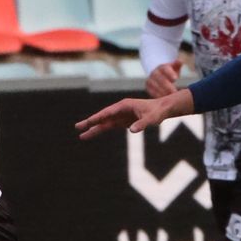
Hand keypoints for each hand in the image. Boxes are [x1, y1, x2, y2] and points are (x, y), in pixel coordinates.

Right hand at [75, 90, 190, 140]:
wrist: (163, 109)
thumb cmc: (158, 112)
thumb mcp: (152, 118)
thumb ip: (142, 124)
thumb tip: (132, 130)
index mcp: (124, 106)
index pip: (107, 113)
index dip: (97, 118)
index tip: (88, 123)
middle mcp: (120, 109)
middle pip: (102, 117)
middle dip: (90, 122)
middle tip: (77, 127)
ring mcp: (120, 115)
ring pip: (104, 123)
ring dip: (93, 129)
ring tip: (81, 135)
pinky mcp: (123, 121)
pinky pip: (109, 126)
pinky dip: (100, 130)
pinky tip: (91, 134)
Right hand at [143, 62, 181, 99]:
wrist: (160, 76)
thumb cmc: (171, 72)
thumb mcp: (175, 67)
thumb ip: (178, 64)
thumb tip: (180, 61)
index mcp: (162, 67)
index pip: (165, 69)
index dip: (170, 73)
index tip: (175, 79)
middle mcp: (154, 73)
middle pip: (160, 79)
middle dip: (168, 87)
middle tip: (175, 92)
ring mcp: (150, 80)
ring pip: (156, 87)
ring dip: (163, 93)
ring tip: (171, 98)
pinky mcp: (148, 88)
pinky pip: (152, 93)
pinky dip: (159, 97)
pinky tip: (165, 100)